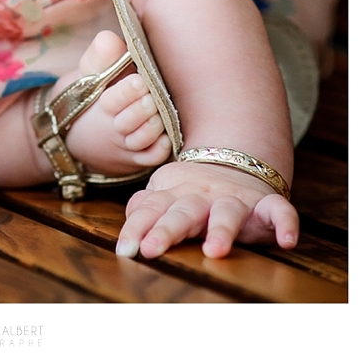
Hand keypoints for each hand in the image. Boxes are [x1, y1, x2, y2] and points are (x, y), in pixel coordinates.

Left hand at [115, 160, 298, 259]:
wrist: (235, 164)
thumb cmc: (192, 193)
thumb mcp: (166, 196)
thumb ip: (145, 208)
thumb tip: (128, 222)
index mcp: (175, 194)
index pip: (152, 208)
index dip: (138, 227)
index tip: (127, 249)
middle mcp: (203, 195)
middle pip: (184, 211)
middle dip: (168, 229)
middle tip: (152, 248)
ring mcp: (236, 199)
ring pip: (228, 211)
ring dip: (222, 229)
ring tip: (214, 250)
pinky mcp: (266, 205)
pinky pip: (279, 211)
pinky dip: (285, 223)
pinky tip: (287, 240)